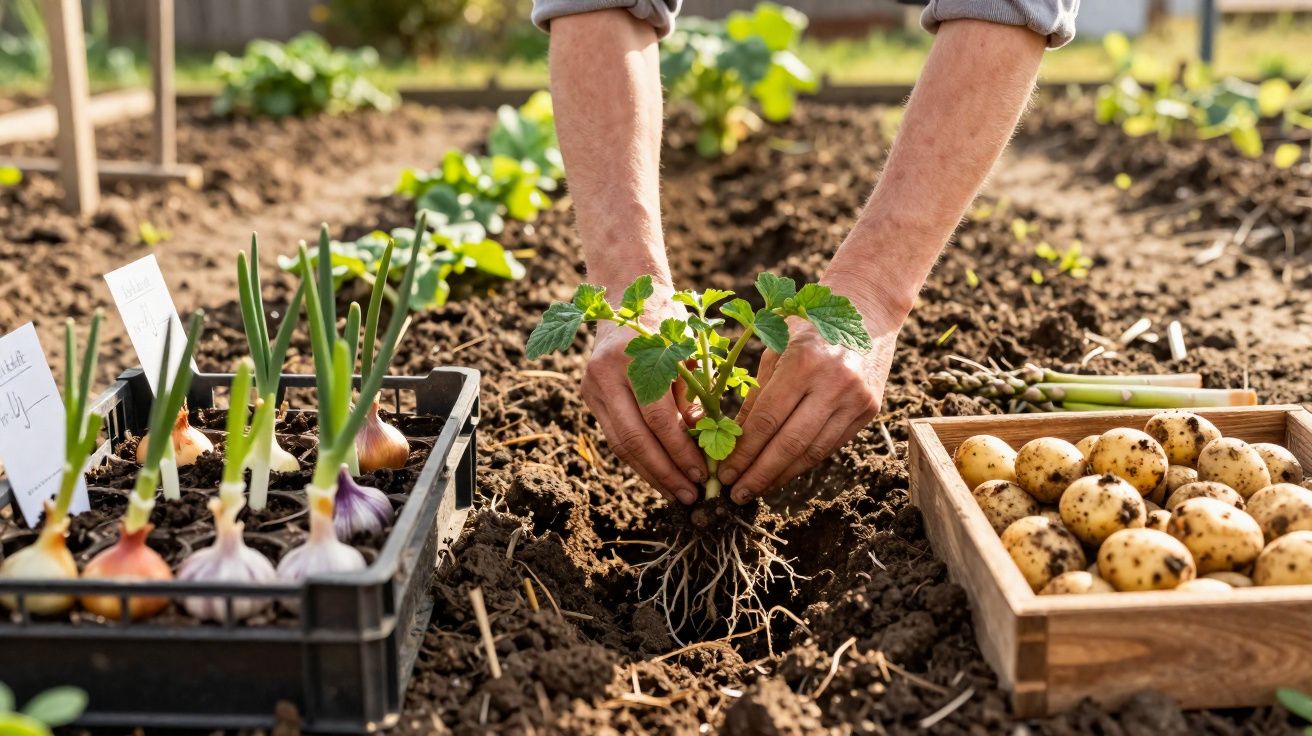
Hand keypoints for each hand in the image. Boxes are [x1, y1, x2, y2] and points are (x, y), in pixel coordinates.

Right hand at [583, 288, 706, 504]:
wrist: (626, 294)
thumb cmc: (669, 323)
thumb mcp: (689, 353)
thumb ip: (695, 396)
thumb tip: (707, 447)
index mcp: (633, 357)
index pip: (658, 418)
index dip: (681, 451)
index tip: (704, 474)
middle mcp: (605, 372)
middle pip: (633, 438)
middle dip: (665, 472)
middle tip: (690, 495)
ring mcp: (591, 385)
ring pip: (620, 444)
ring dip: (651, 473)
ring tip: (677, 492)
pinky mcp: (589, 395)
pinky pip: (615, 436)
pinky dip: (639, 459)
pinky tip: (660, 474)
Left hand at [716, 282, 901, 503]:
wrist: (865, 310)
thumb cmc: (808, 327)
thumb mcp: (774, 350)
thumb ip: (755, 396)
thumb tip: (730, 441)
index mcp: (802, 363)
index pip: (766, 420)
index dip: (743, 452)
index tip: (724, 472)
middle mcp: (832, 383)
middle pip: (790, 443)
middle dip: (759, 473)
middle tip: (737, 494)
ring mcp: (855, 399)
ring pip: (813, 451)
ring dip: (782, 475)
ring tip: (758, 489)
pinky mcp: (869, 409)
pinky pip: (832, 445)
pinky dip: (805, 462)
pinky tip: (784, 473)